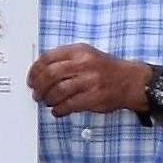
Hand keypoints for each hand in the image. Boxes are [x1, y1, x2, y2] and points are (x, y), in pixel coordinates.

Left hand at [29, 45, 148, 118]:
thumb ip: (66, 60)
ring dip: (48, 99)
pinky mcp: (94, 97)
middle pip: (50, 74)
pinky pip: (70, 105)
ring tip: (47, 102)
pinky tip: (57, 110)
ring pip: (58, 91)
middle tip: (36, 93)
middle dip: (39, 86)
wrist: (131, 81)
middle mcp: (84, 64)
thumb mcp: (87, 55)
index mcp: (79, 51)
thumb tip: (41, 71)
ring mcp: (90, 81)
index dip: (35, 70)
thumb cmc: (106, 69)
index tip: (31, 78)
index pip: (48, 57)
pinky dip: (59, 110)